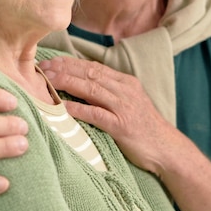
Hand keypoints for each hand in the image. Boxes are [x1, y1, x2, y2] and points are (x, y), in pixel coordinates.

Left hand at [39, 56, 182, 175]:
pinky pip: (96, 114)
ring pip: (91, 89)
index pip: (94, 67)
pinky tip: (62, 108)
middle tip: (42, 67)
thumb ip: (110, 94)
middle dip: (65, 69)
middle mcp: (125, 90)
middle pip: (90, 74)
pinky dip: (78, 109)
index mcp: (126, 82)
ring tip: (48, 81)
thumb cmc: (145, 128)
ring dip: (67, 83)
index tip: (52, 61)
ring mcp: (124, 107)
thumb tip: (82, 88)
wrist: (167, 149)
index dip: (71, 63)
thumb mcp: (129, 104)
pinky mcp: (122, 126)